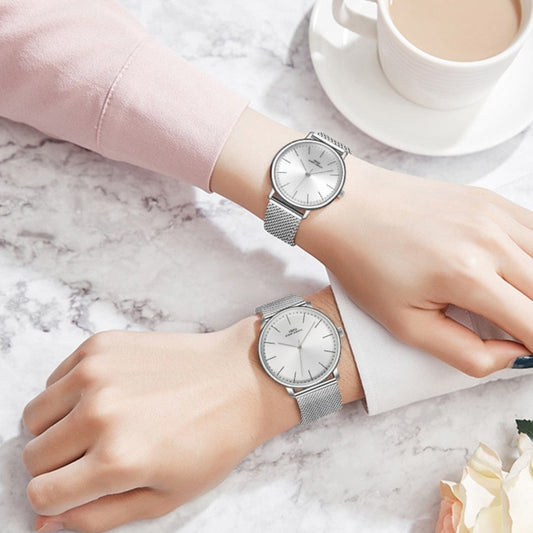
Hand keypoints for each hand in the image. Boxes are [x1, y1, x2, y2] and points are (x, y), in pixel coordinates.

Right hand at [21, 327, 289, 531]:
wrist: (240, 377)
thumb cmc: (212, 439)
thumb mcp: (165, 496)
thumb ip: (98, 516)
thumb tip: (45, 520)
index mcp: (117, 460)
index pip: (40, 492)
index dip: (55, 497)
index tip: (76, 486)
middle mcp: (100, 414)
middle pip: (34, 455)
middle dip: (57, 464)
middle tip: (97, 453)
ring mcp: (98, 373)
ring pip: (35, 415)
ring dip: (58, 426)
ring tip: (101, 424)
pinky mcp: (101, 345)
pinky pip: (55, 378)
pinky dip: (70, 392)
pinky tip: (109, 393)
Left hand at [212, 109, 531, 377]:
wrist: (347, 207)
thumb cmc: (366, 264)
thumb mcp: (405, 325)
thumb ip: (465, 352)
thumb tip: (513, 356)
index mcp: (467, 276)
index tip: (526, 353)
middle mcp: (489, 239)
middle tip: (516, 330)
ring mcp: (492, 213)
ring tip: (513, 305)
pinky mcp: (489, 199)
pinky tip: (516, 272)